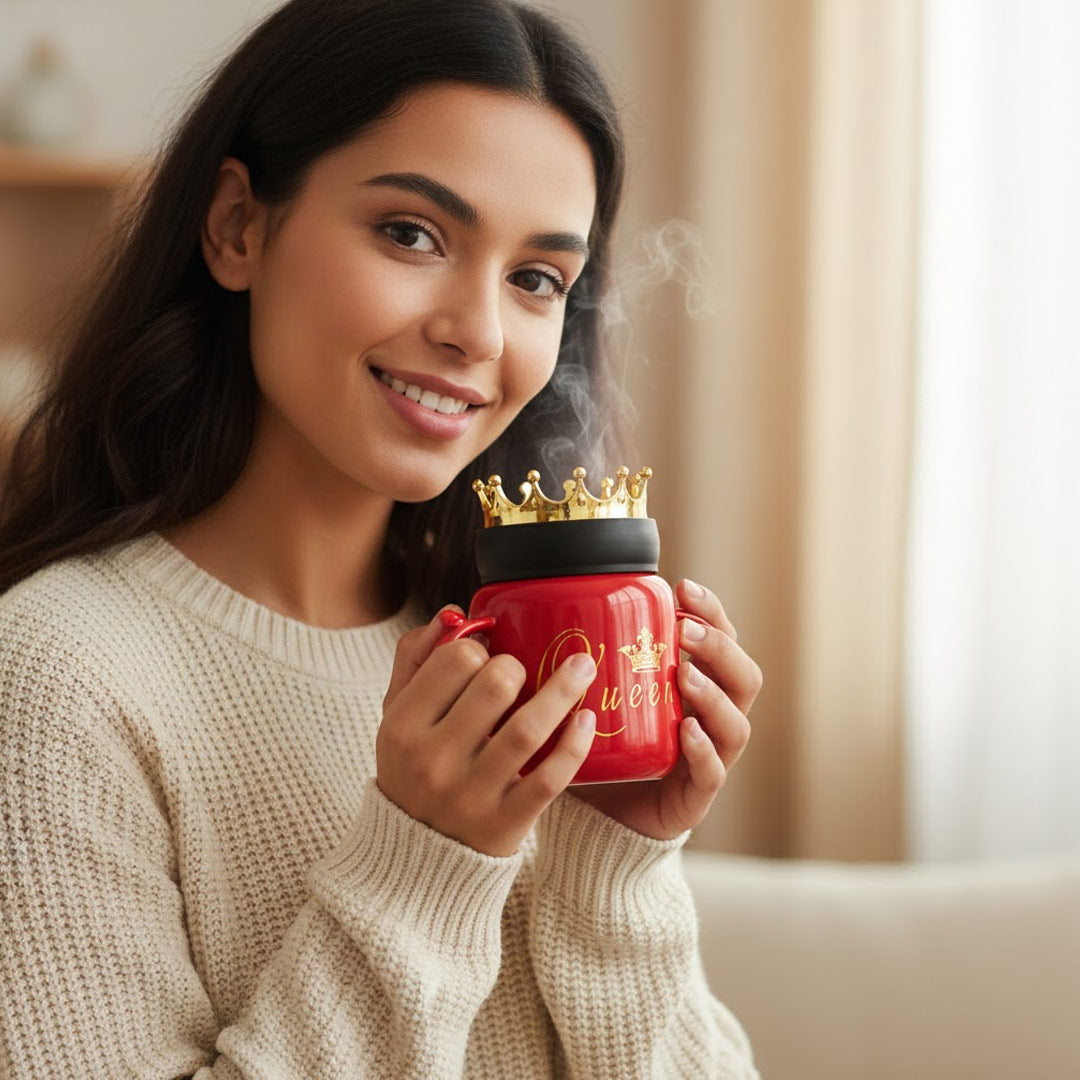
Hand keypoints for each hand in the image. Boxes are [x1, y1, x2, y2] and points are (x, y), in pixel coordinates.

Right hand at [377, 607, 599, 857]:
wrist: (413, 859)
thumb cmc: (412, 769)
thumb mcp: (396, 717)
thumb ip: (415, 659)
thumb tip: (453, 613)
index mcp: (402, 726)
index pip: (454, 661)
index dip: (480, 649)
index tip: (489, 657)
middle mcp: (432, 760)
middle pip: (494, 686)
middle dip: (517, 667)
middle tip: (523, 672)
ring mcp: (469, 795)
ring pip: (527, 728)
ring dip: (562, 690)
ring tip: (584, 667)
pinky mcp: (504, 824)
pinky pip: (549, 778)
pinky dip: (572, 745)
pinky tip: (587, 719)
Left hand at [568, 579, 761, 839]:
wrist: (594, 818)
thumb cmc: (597, 747)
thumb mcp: (591, 694)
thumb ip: (576, 660)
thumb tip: (525, 613)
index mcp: (694, 686)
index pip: (722, 642)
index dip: (712, 613)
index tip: (684, 588)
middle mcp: (710, 720)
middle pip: (743, 678)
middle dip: (720, 648)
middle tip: (685, 631)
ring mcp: (709, 759)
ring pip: (736, 724)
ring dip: (713, 694)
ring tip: (683, 676)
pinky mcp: (695, 798)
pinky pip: (713, 774)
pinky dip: (703, 750)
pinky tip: (687, 731)